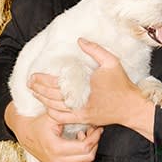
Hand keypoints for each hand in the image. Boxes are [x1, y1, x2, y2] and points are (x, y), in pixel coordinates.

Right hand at [4, 103, 101, 161]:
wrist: (25, 133)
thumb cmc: (39, 123)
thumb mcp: (54, 116)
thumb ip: (72, 117)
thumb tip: (89, 117)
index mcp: (56, 149)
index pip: (85, 147)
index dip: (95, 137)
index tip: (97, 128)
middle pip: (88, 157)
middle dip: (94, 143)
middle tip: (93, 131)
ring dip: (89, 149)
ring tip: (84, 136)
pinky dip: (82, 156)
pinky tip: (78, 144)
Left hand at [30, 40, 155, 141]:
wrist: (132, 107)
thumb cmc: (122, 85)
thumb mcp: (111, 62)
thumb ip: (95, 50)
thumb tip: (80, 40)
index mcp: (82, 88)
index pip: (56, 84)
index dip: (42, 80)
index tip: (33, 76)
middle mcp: (79, 102)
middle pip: (52, 97)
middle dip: (38, 90)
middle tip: (29, 83)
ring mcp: (81, 113)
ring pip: (55, 109)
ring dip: (43, 101)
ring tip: (34, 94)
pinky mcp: (84, 120)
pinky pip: (63, 119)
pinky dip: (53, 114)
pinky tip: (47, 108)